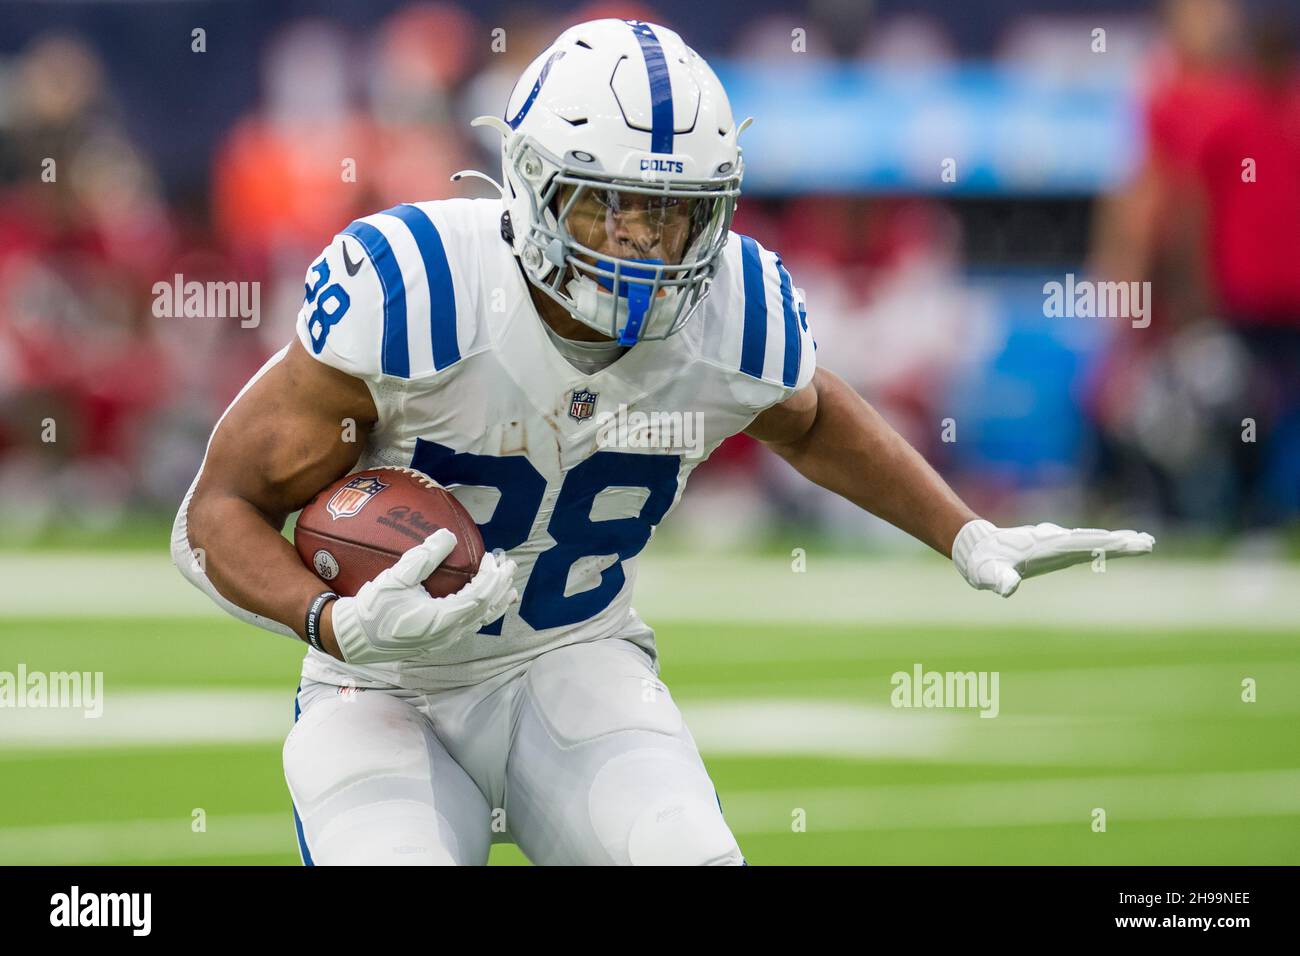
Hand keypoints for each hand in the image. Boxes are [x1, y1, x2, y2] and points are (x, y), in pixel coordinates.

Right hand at [329, 529, 517, 663]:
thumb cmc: (371, 610)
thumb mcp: (396, 578)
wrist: (352, 639)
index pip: (479, 597)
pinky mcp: (435, 642)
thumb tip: (448, 535)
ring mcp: (442, 641)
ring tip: (509, 589)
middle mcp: (447, 634)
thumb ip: (423, 557)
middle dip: (500, 586)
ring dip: (495, 601)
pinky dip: (482, 612)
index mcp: (441, 620)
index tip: (491, 558)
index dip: (490, 577)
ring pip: (479, 621)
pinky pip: (468, 626)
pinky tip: (482, 605)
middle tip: (509, 565)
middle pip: (485, 609)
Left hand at [952, 519, 1153, 597]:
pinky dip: (1103, 544)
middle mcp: (1056, 542)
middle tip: (1148, 542)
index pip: (1083, 545)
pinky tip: (1116, 544)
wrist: (976, 548)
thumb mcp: (989, 575)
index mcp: (1048, 547)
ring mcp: (1057, 543)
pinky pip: (1085, 544)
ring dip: (1117, 541)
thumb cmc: (984, 565)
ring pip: (1092, 540)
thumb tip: (1008, 588)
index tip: (1130, 542)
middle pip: (1094, 540)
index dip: (1106, 545)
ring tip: (1143, 541)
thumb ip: (1000, 580)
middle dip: (1121, 541)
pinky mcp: (1055, 547)